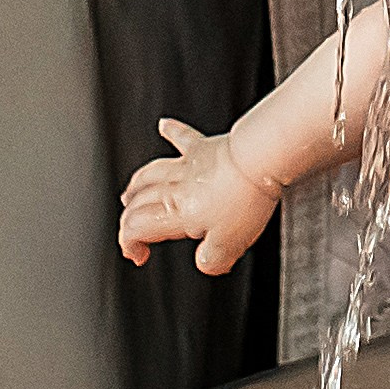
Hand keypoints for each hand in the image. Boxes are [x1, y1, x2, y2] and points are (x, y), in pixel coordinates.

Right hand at [119, 118, 282, 274]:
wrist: (260, 160)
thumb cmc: (246, 200)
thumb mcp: (229, 246)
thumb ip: (212, 261)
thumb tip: (205, 262)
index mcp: (175, 213)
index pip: (136, 228)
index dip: (129, 244)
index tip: (138, 256)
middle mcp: (175, 187)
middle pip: (139, 202)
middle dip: (129, 219)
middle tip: (131, 231)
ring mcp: (189, 166)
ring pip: (150, 174)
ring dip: (136, 186)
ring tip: (129, 194)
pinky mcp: (206, 148)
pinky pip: (183, 138)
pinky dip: (172, 132)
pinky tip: (164, 125)